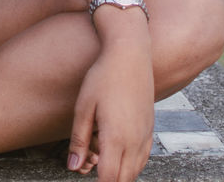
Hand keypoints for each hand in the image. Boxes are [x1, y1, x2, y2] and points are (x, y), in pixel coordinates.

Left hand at [67, 42, 153, 181]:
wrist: (130, 55)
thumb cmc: (103, 78)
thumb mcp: (84, 107)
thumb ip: (78, 140)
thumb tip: (73, 167)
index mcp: (116, 137)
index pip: (108, 179)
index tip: (85, 176)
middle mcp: (134, 140)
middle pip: (123, 179)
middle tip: (90, 170)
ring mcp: (145, 135)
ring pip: (135, 171)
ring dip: (119, 175)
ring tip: (101, 164)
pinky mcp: (150, 128)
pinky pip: (143, 158)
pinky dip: (131, 165)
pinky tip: (118, 157)